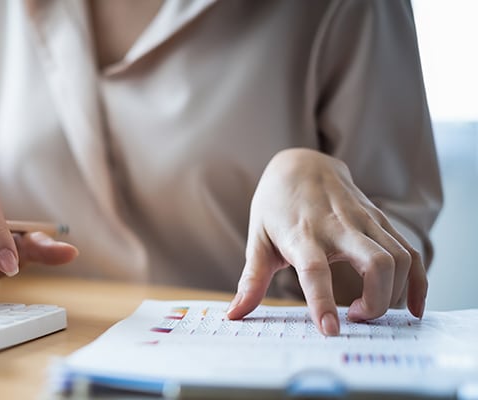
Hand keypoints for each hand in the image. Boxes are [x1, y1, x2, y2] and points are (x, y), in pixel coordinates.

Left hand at [226, 148, 426, 335]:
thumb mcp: (257, 240)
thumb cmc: (275, 206)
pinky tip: (413, 308)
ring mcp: (364, 221)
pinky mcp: (381, 220)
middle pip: (376, 262)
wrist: (301, 163)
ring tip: (367, 311)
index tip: (331, 331)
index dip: (323, 302)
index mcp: (301, 234)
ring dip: (395, 292)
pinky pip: (411, 252)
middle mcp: (338, 225)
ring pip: (399, 257)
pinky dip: (419, 282)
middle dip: (376, 300)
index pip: (315, 270)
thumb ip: (251, 280)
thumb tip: (234, 314)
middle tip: (356, 318)